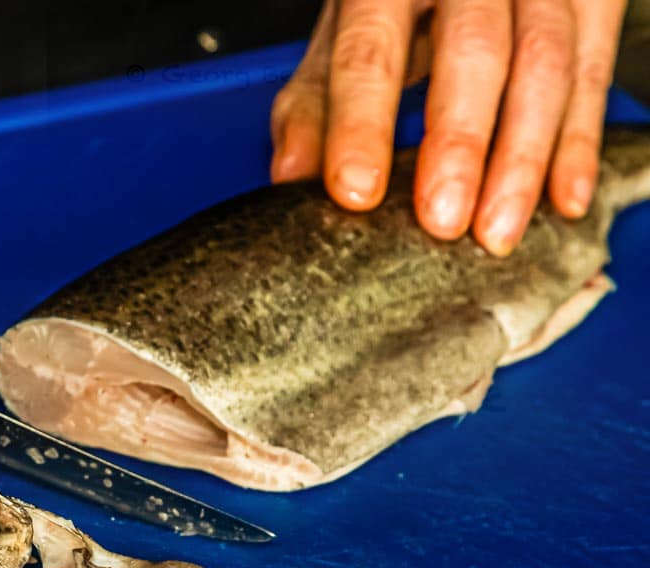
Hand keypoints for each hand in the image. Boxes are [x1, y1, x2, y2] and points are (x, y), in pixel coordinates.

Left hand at [270, 0, 627, 255]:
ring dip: (524, 157)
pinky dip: (580, 142)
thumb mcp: (343, 37)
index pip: (370, 49)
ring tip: (495, 230)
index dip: (363, 123)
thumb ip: (317, 101)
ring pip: (544, 62)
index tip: (356, 192)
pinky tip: (563, 201)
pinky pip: (593, 68)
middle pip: (473, 51)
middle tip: (441, 222)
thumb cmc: (393, 3)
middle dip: (459, 144)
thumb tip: (290, 176)